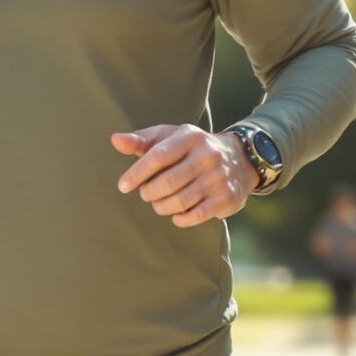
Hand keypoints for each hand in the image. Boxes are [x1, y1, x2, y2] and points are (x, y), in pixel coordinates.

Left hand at [113, 124, 256, 228]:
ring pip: (180, 201)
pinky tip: (175, 215)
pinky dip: (180, 219)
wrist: (240, 158)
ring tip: (158, 203)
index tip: (123, 186)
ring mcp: (218, 177)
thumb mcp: (169, 137)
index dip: (137, 173)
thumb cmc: (192, 148)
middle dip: (149, 192)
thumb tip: (115, 140)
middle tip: (145, 194)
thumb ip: (141, 140)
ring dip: (162, 206)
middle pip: (168, 182)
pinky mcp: (226, 198)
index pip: (158, 156)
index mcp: (189, 137)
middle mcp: (206, 156)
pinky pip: (196, 215)